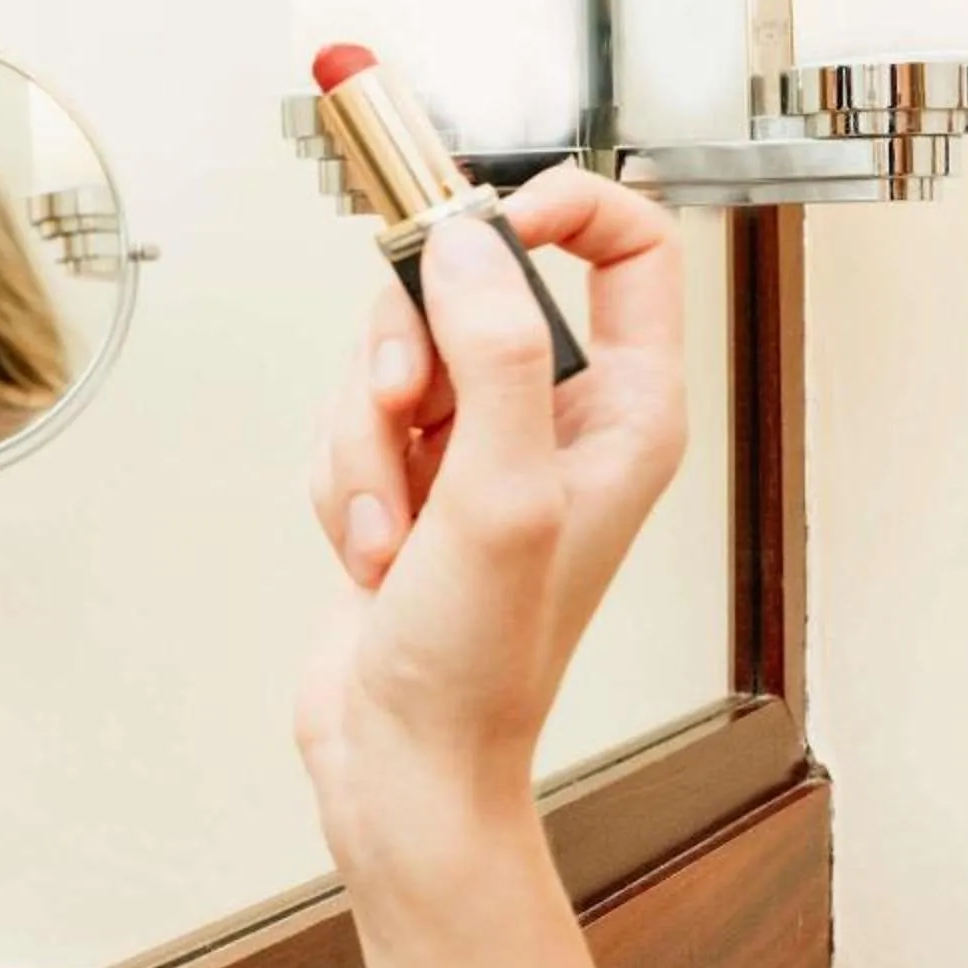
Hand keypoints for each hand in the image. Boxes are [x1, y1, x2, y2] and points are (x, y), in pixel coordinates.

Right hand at [297, 168, 687, 868]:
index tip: (473, 224)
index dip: (555, 206)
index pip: (626, 244)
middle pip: (470, 285)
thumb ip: (495, 357)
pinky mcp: (411, 473)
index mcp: (626, 409)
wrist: (403, 761)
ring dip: (365, 437)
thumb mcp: (501, 498)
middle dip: (406, 349)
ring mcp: (481, 444)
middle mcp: (560, 415)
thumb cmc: (480, 665)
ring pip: (395, 352)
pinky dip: (342, 475)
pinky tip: (368, 549)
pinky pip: (354, 414)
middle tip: (400, 409)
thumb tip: (465, 244)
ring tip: (388, 527)